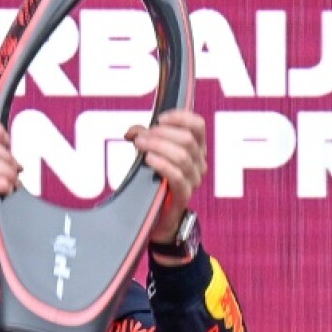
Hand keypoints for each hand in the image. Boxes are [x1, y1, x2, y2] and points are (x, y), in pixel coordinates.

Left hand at [124, 109, 207, 245]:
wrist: (157, 214)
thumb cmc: (156, 179)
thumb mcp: (150, 152)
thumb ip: (144, 138)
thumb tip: (132, 131)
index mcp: (196, 148)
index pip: (197, 125)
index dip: (180, 117)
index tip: (159, 119)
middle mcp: (199, 162)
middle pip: (187, 139)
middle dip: (161, 134)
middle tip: (140, 137)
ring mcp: (194, 179)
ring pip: (181, 156)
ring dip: (157, 146)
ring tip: (139, 145)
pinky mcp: (185, 195)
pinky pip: (177, 176)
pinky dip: (161, 164)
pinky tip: (148, 160)